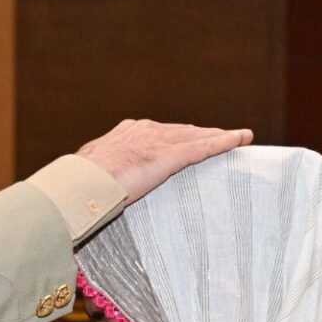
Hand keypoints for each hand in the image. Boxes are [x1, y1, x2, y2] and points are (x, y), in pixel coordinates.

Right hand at [74, 120, 253, 203]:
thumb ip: (103, 177)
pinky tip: (243, 139)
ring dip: (219, 135)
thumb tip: (96, 191)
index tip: (186, 141)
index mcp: (125, 135)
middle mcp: (144, 131)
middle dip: (201, 133)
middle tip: (221, 136)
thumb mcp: (91, 177)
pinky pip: (204, 147)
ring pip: (197, 135)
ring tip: (239, 137)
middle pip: (181, 130)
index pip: (158, 134)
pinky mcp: (169, 155)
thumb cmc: (78, 187)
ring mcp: (157, 141)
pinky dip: (225, 142)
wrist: (78, 185)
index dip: (175, 137)